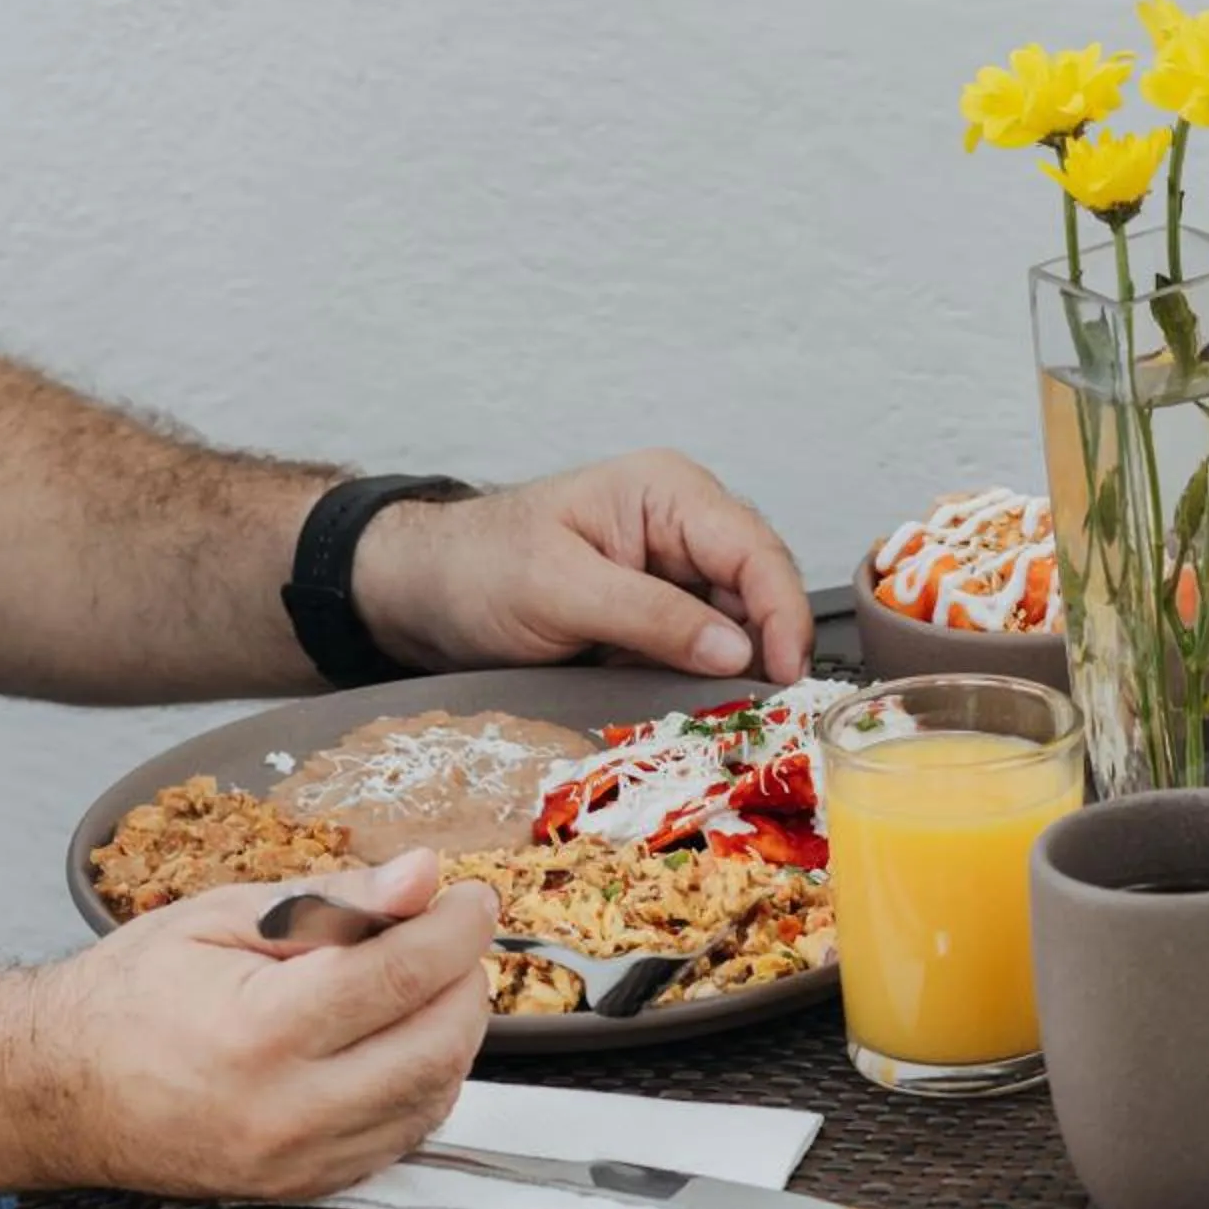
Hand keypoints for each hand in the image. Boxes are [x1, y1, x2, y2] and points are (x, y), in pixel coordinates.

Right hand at [32, 851, 493, 1201]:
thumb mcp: (223, 916)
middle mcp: (289, 1109)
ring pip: (436, 1093)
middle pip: (440, 1042)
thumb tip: (422, 877)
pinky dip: (422, 1081)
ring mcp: (302, 1161)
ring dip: (451, 1031)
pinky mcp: (310, 1187)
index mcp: (261, 1030)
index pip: (405, 972)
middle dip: (464, 979)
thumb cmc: (134, 993)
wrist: (61, 1092)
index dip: (457, 927)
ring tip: (418, 984)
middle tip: (449, 938)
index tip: (473, 899)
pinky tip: (395, 1040)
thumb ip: (334, 898)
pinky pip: (406, 1132)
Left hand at [355, 450, 813, 683]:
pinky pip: (709, 646)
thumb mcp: (560, 590)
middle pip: (761, 585)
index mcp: (666, 492)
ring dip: (745, 668)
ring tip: (745, 716)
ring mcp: (674, 569)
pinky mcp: (660, 612)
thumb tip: (737, 650)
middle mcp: (682, 524)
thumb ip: (652, 616)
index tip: (786, 676)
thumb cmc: (476, 570)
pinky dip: (714, 679)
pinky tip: (711, 708)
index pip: (754, 549)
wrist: (422, 592)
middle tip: (773, 709)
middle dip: (771, 644)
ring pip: (743, 621)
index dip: (782, 612)